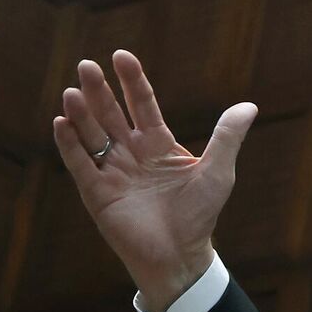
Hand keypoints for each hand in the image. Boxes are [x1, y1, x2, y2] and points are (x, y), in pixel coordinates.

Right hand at [52, 50, 256, 311]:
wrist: (181, 255)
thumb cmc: (200, 214)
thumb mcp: (218, 171)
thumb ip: (227, 137)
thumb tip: (249, 106)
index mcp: (158, 144)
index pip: (142, 104)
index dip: (132, 80)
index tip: (121, 55)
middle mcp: (131, 153)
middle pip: (111, 114)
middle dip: (99, 91)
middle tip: (86, 65)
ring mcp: (112, 171)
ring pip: (92, 135)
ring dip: (81, 113)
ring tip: (73, 92)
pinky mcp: (97, 193)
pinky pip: (80, 163)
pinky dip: (70, 144)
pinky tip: (61, 122)